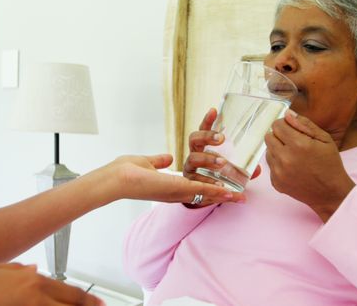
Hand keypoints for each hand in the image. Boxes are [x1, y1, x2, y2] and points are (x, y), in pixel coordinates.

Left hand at [100, 152, 244, 205]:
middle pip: (205, 195)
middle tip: (241, 197)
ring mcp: (177, 192)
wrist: (116, 178)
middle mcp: (175, 192)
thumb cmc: (126, 171)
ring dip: (224, 195)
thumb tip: (168, 158)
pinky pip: (201, 190)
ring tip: (240, 196)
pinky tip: (229, 193)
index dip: (210, 189)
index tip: (224, 189)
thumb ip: (159, 162)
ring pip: (206, 194)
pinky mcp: (176, 188)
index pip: (195, 189)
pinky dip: (216, 192)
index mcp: (170, 187)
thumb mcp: (148, 163)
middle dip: (223, 196)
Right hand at [182, 108, 256, 206]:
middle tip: (221, 138)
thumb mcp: (230, 169)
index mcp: (202, 147)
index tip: (214, 110)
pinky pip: (198, 182)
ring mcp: (190, 169)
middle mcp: (193, 155)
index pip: (202, 129)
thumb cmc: (215, 177)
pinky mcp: (190, 184)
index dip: (207, 120)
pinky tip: (221, 187)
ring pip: (193, 159)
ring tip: (222, 162)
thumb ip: (243, 167)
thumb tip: (259, 168)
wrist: (201, 197)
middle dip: (206, 137)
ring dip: (208, 159)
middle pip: (194, 139)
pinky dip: (210, 184)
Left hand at [264, 110, 354, 221]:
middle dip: (279, 136)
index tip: (292, 129)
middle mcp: (285, 158)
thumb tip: (288, 114)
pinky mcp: (275, 182)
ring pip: (268, 151)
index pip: (277, 125)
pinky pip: (270, 165)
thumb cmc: (330, 164)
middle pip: (269, 136)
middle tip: (292, 142)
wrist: (331, 193)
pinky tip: (292, 167)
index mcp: (298, 144)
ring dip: (277, 149)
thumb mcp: (324, 139)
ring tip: (293, 155)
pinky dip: (278, 164)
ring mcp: (278, 172)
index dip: (284, 124)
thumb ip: (305, 124)